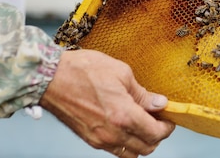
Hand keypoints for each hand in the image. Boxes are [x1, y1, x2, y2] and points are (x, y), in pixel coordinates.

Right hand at [39, 49, 174, 156]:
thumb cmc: (83, 70)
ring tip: (142, 124)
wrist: (50, 78)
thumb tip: (159, 103)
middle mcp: (113, 133)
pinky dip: (125, 144)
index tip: (169, 119)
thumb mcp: (121, 73)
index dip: (167, 127)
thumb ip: (143, 94)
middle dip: (157, 136)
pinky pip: (114, 150)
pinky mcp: (89, 140)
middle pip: (147, 148)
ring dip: (141, 142)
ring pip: (131, 154)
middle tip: (158, 120)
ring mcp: (100, 139)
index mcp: (124, 115)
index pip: (156, 133)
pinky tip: (125, 126)